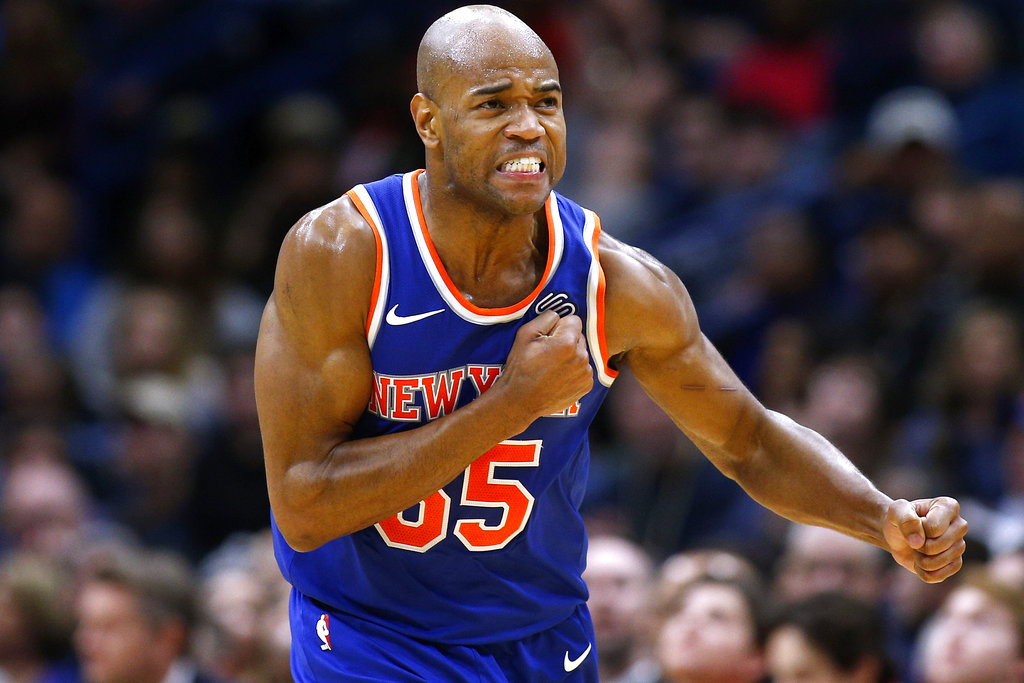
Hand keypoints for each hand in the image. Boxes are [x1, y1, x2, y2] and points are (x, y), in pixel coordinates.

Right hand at [496, 310, 593, 424]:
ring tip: (552, 368)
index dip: (559, 326)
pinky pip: (583, 370)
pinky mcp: (586, 386)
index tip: (548, 338)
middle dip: (566, 341)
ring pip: (581, 354)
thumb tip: (558, 315)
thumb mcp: (525, 334)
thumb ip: (546, 318)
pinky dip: (574, 372)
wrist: (520, 401)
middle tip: (548, 354)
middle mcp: (581, 357)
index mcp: (567, 342)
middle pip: (579, 337)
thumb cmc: (520, 367)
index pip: (574, 320)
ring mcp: (585, 373)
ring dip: (571, 357)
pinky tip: (558, 378)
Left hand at [883, 497, 967, 582]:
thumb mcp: (895, 511)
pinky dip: (922, 572)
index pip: (934, 528)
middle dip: (919, 546)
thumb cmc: (898, 518)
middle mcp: (960, 525)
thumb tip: (918, 542)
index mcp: (949, 506)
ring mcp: (960, 545)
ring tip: (917, 548)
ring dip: (919, 559)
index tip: (913, 523)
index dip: (917, 530)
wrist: (896, 534)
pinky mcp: (955, 564)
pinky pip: (938, 576)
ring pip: (938, 562)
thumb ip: (905, 519)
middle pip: (940, 546)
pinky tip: (920, 561)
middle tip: (914, 538)